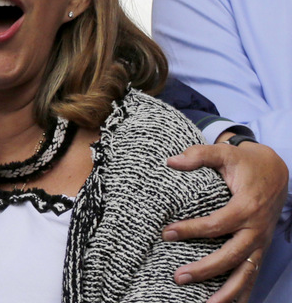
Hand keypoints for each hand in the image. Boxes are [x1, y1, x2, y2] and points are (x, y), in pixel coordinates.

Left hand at [164, 139, 288, 301]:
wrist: (276, 172)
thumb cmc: (246, 164)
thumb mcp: (225, 153)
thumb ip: (199, 155)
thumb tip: (172, 161)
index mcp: (246, 207)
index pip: (217, 225)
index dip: (191, 230)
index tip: (165, 233)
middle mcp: (256, 230)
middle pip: (232, 255)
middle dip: (206, 269)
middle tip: (178, 277)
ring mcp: (260, 242)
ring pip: (247, 273)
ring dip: (228, 292)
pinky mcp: (259, 249)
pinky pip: (252, 274)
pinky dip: (242, 293)